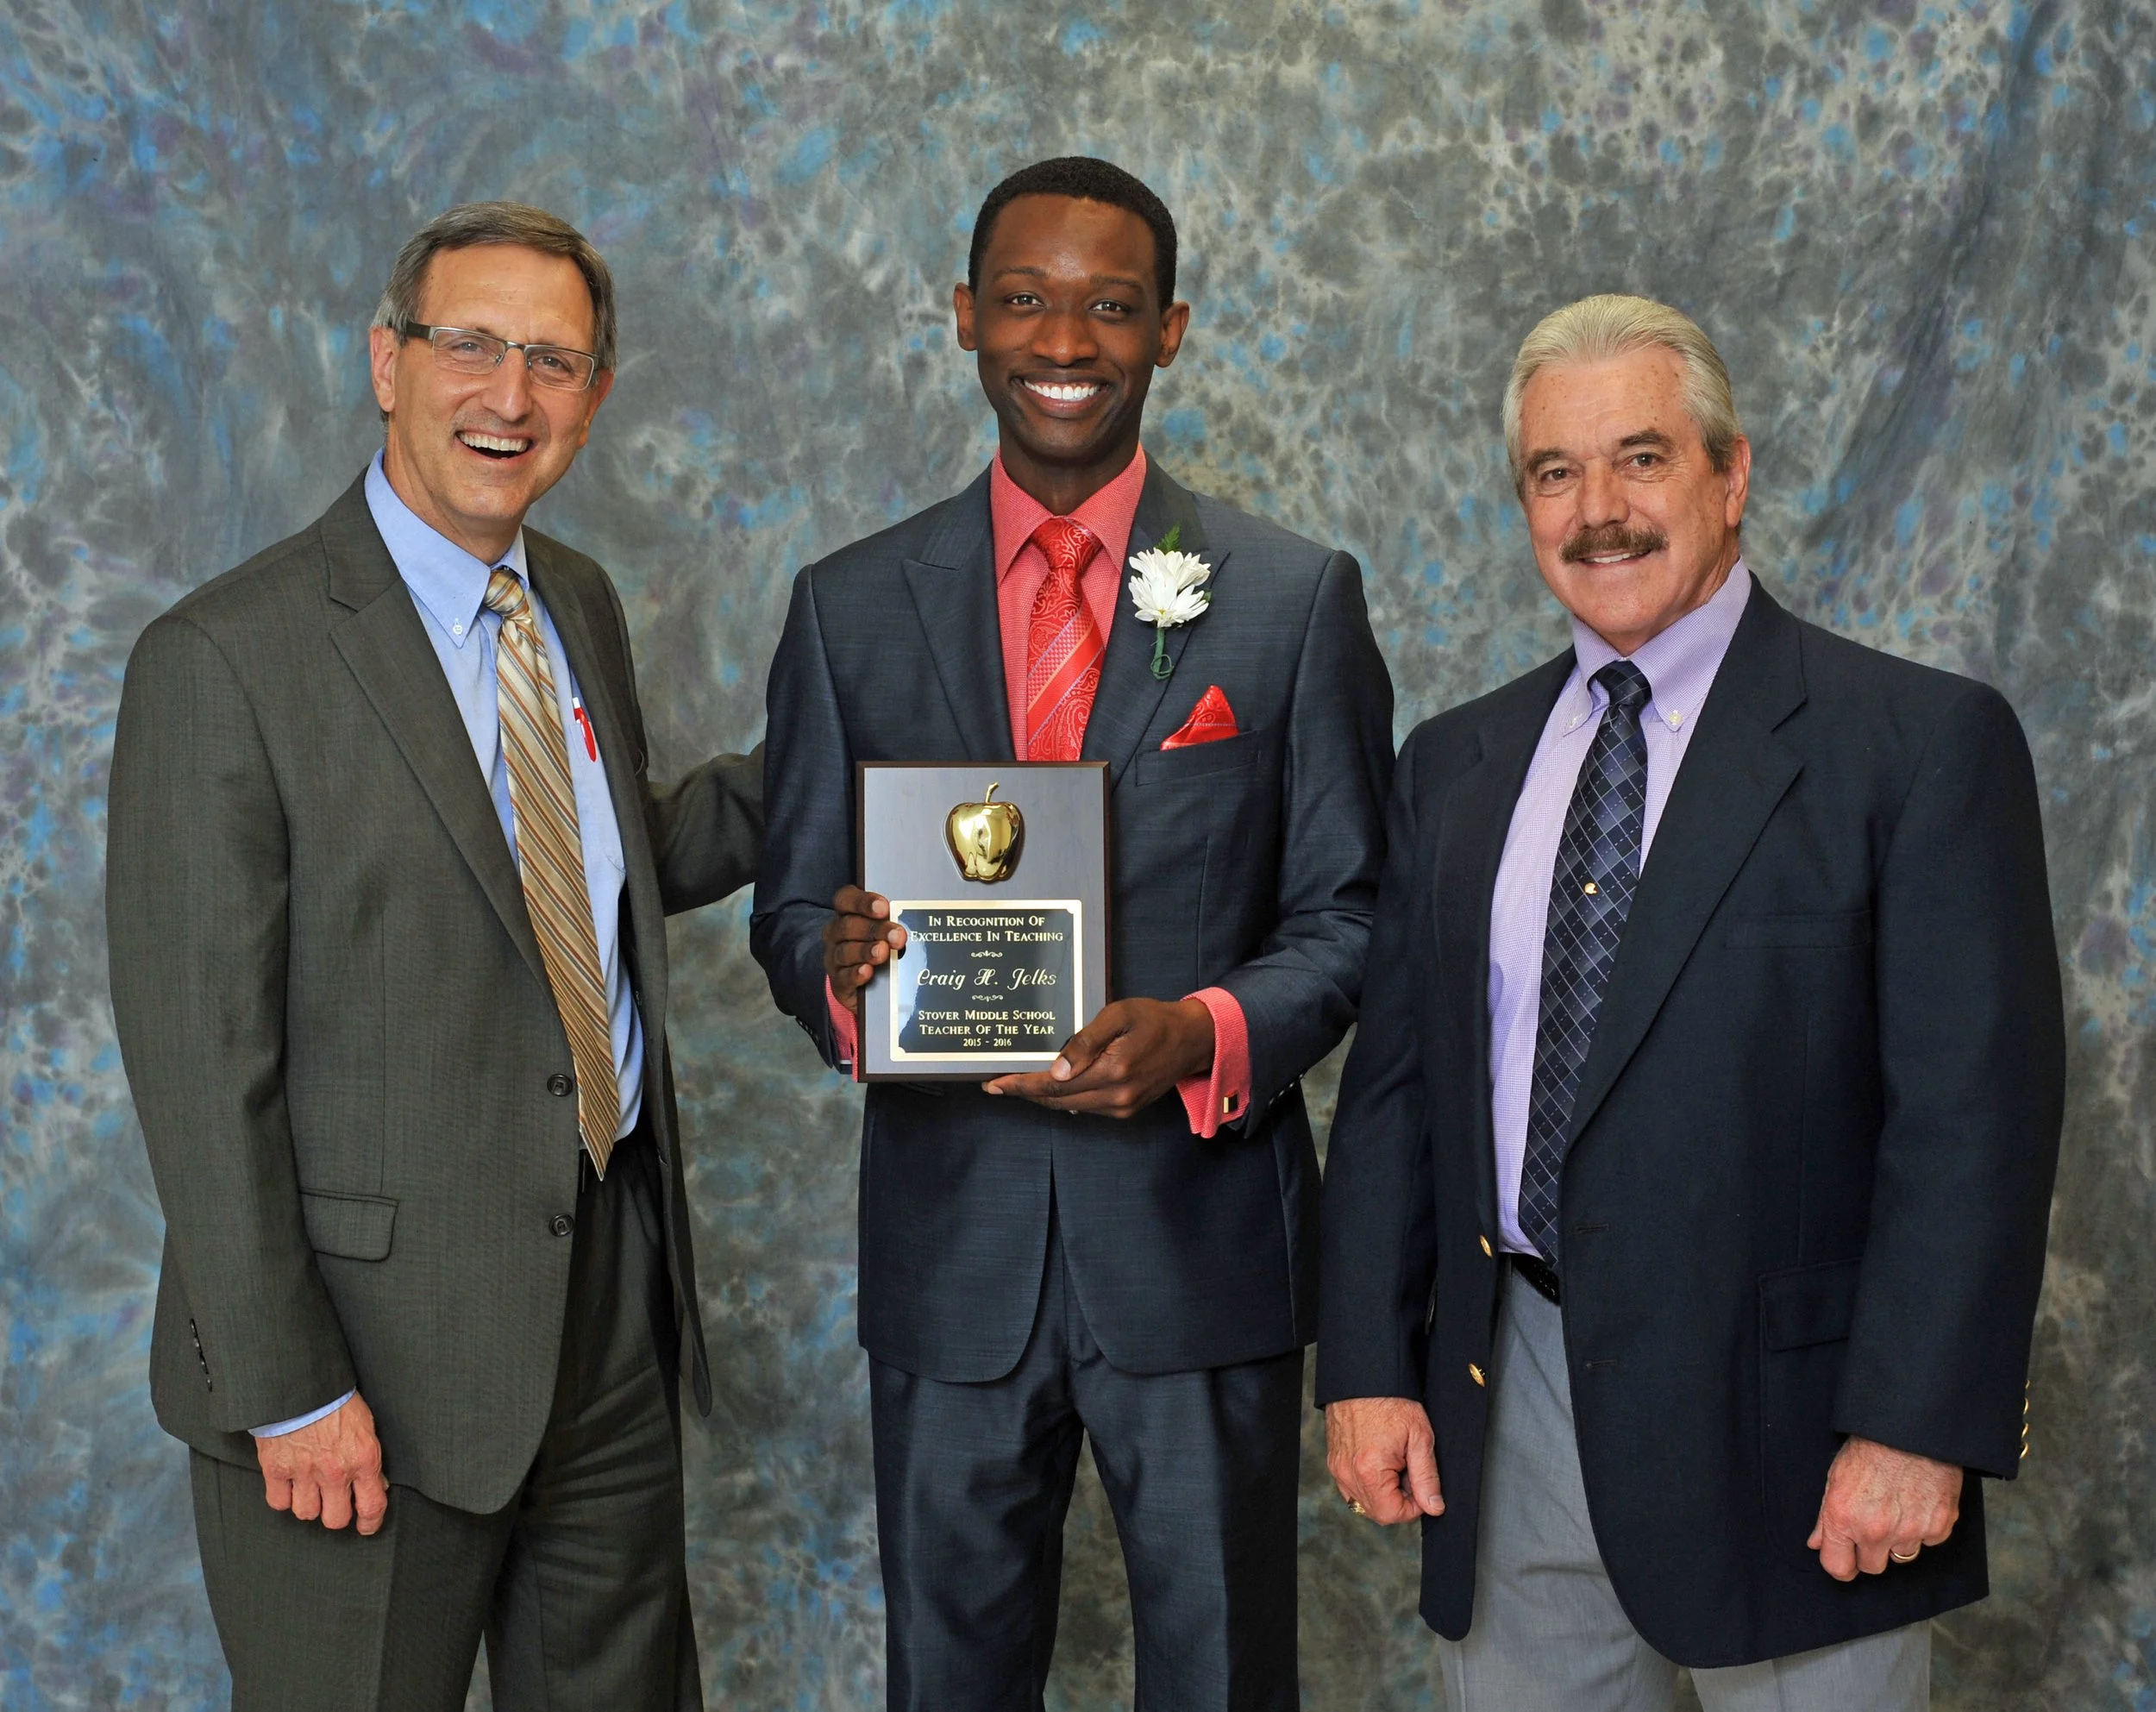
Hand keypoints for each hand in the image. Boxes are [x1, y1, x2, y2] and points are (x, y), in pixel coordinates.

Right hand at [256, 1392, 387, 1533]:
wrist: (301, 1383)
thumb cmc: (336, 1400)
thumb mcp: (365, 1426)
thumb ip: (369, 1458)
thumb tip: (376, 1484)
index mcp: (363, 1458)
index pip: (371, 1506)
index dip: (370, 1523)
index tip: (366, 1526)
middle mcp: (335, 1471)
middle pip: (335, 1519)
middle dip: (336, 1514)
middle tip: (334, 1503)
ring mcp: (304, 1472)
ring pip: (306, 1514)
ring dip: (309, 1504)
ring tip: (311, 1487)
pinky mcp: (276, 1470)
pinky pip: (279, 1503)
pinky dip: (283, 1497)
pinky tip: (290, 1484)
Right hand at [824, 885, 906, 1011]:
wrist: (869, 983)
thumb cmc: (880, 945)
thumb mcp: (887, 928)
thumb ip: (896, 918)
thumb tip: (921, 910)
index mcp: (847, 913)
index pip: (846, 899)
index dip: (863, 901)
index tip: (884, 907)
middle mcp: (837, 933)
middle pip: (848, 926)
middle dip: (875, 929)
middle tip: (898, 936)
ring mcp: (836, 958)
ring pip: (845, 952)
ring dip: (866, 951)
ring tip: (883, 952)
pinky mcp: (839, 982)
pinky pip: (844, 977)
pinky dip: (856, 974)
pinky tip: (867, 971)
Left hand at [982, 997, 1213, 1116]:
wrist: (1192, 1040)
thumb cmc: (1154, 1019)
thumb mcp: (1119, 1015)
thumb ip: (1086, 1041)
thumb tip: (1055, 1071)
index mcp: (1113, 1072)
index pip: (1054, 1085)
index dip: (1021, 1085)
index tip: (994, 1083)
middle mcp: (1117, 1096)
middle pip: (1057, 1101)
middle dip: (1024, 1093)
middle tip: (996, 1084)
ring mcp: (1122, 1106)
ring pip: (1070, 1107)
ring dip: (1042, 1097)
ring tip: (1017, 1084)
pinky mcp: (1127, 1109)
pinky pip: (1086, 1107)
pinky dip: (1064, 1099)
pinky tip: (1050, 1089)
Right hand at [1326, 1397, 1444, 1523]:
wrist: (1363, 1375)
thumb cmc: (1391, 1400)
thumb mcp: (1420, 1437)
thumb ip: (1427, 1477)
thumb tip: (1433, 1507)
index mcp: (1369, 1470)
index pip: (1392, 1514)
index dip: (1413, 1506)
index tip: (1420, 1485)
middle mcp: (1348, 1473)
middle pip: (1376, 1511)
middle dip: (1397, 1498)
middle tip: (1407, 1468)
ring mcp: (1338, 1468)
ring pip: (1363, 1501)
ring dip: (1382, 1492)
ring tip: (1393, 1462)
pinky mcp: (1334, 1461)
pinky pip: (1352, 1487)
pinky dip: (1368, 1482)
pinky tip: (1379, 1460)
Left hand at [1807, 1435, 1960, 1578]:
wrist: (1910, 1429)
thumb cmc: (1870, 1448)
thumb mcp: (1835, 1477)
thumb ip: (1825, 1517)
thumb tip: (1816, 1543)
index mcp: (1843, 1518)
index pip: (1838, 1568)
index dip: (1842, 1563)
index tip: (1847, 1556)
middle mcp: (1875, 1531)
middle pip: (1872, 1567)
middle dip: (1871, 1551)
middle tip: (1875, 1524)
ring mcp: (1909, 1532)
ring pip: (1902, 1555)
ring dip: (1899, 1539)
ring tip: (1897, 1507)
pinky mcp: (1939, 1527)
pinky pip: (1928, 1541)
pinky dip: (1924, 1527)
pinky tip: (1918, 1502)